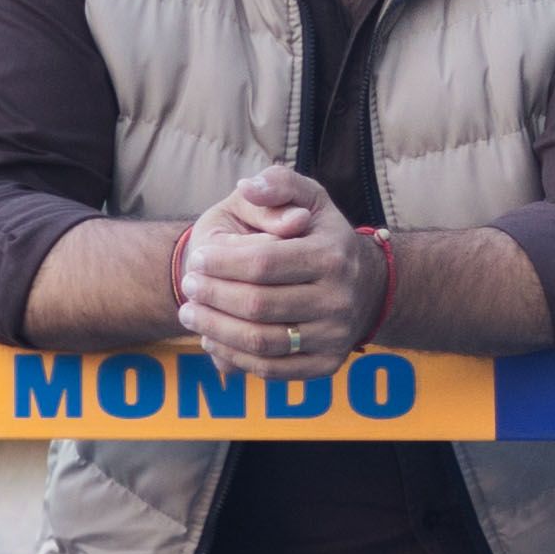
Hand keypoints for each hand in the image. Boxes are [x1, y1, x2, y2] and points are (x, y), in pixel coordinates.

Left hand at [176, 165, 385, 368]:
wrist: (365, 285)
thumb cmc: (322, 236)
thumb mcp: (309, 197)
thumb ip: (277, 183)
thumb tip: (246, 188)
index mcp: (332, 256)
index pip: (262, 263)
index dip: (220, 263)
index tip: (197, 258)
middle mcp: (338, 300)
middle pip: (256, 305)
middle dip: (211, 296)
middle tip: (189, 285)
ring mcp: (335, 337)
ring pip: (261, 342)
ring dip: (214, 329)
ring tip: (190, 313)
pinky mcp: (327, 365)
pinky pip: (272, 370)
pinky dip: (234, 357)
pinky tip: (212, 339)